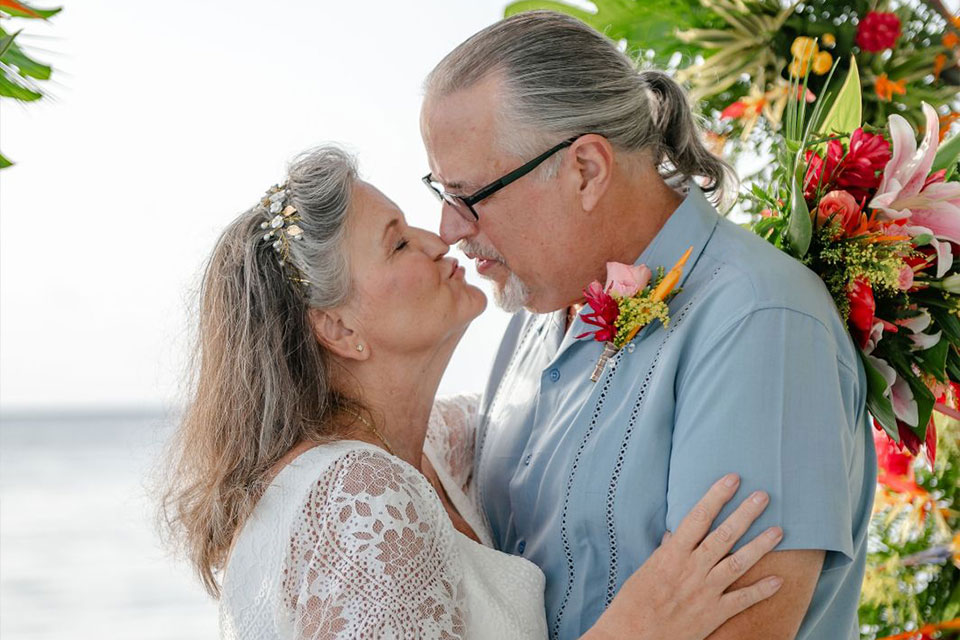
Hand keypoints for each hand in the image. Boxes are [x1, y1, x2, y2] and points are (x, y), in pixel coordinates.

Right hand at [583, 473, 782, 639]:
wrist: (631, 636)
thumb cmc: (633, 603)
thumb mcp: (645, 571)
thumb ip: (664, 552)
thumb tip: (674, 536)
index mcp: (672, 554)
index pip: (698, 517)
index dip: (716, 496)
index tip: (732, 479)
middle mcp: (691, 569)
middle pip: (724, 535)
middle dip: (745, 513)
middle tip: (763, 496)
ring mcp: (705, 591)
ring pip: (738, 563)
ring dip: (760, 545)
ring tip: (779, 530)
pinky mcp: (713, 614)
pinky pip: (742, 600)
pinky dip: (761, 591)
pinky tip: (778, 580)